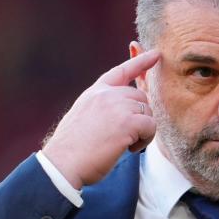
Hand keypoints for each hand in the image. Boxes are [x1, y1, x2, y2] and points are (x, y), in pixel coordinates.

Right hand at [42, 50, 159, 187]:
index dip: (140, 61)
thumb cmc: (72, 150)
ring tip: (124, 144)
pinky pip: (151, 126)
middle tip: (125, 137)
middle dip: (139, 116)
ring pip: (148, 112)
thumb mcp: (84, 118)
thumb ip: (101, 108)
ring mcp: (117, 106)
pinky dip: (145, 140)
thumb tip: (122, 113)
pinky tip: (130, 148)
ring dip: (142, 131)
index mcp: (95, 93)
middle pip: (140, 97)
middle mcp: (106, 94)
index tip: (156, 54)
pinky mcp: (128, 122)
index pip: (122, 71)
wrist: (63, 164)